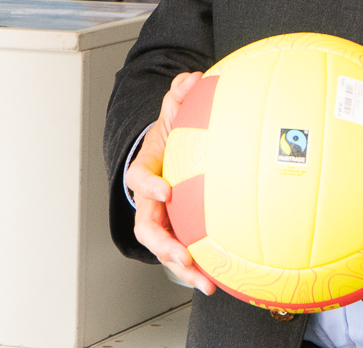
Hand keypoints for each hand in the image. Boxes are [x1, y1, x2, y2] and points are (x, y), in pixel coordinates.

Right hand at [125, 72, 214, 293]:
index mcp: (146, 168)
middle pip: (147, 228)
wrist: (169, 149)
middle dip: (163, 244)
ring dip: (183, 268)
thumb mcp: (174, 108)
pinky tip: (223, 280)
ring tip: (205, 282)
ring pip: (165, 249)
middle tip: (181, 254)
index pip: (139, 177)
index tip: (166, 190)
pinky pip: (186, 253)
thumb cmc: (172, 130)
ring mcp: (162, 219)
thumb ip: (180, 93)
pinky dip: (200, 268)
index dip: (148, 186)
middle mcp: (149, 200)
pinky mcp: (179, 231)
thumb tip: (192, 79)